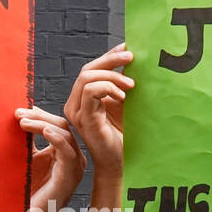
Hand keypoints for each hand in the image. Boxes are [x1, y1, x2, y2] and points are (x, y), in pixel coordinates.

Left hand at [16, 106, 84, 211]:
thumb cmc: (26, 195)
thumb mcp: (24, 163)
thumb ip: (24, 144)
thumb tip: (14, 120)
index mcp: (62, 154)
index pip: (55, 125)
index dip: (38, 115)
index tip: (18, 111)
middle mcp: (72, 159)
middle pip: (61, 125)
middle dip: (39, 115)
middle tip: (18, 112)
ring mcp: (73, 168)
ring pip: (65, 133)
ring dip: (43, 124)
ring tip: (23, 121)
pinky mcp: (69, 177)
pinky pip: (68, 152)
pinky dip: (56, 138)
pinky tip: (42, 131)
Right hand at [63, 44, 132, 170]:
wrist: (125, 164)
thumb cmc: (127, 136)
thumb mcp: (127, 102)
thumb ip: (125, 82)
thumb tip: (134, 56)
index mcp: (84, 98)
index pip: (92, 68)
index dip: (109, 55)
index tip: (129, 47)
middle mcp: (76, 104)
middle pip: (88, 69)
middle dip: (111, 59)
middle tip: (132, 58)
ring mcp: (77, 112)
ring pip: (86, 77)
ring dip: (112, 75)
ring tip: (131, 85)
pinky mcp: (84, 120)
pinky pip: (90, 91)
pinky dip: (108, 88)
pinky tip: (123, 97)